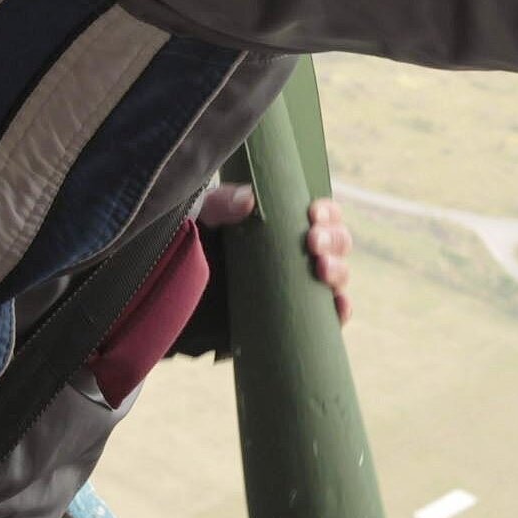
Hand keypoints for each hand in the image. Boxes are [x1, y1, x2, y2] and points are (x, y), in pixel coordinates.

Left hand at [196, 184, 354, 324]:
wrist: (177, 286)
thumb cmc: (196, 242)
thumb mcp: (204, 216)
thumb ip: (222, 204)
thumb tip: (249, 200)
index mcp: (287, 224)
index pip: (322, 214)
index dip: (327, 212)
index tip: (312, 214)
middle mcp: (299, 254)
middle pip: (337, 243)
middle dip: (333, 240)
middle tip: (313, 243)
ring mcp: (298, 286)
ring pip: (338, 275)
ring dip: (339, 270)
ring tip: (321, 270)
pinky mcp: (293, 316)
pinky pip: (328, 316)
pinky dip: (341, 311)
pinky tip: (339, 306)